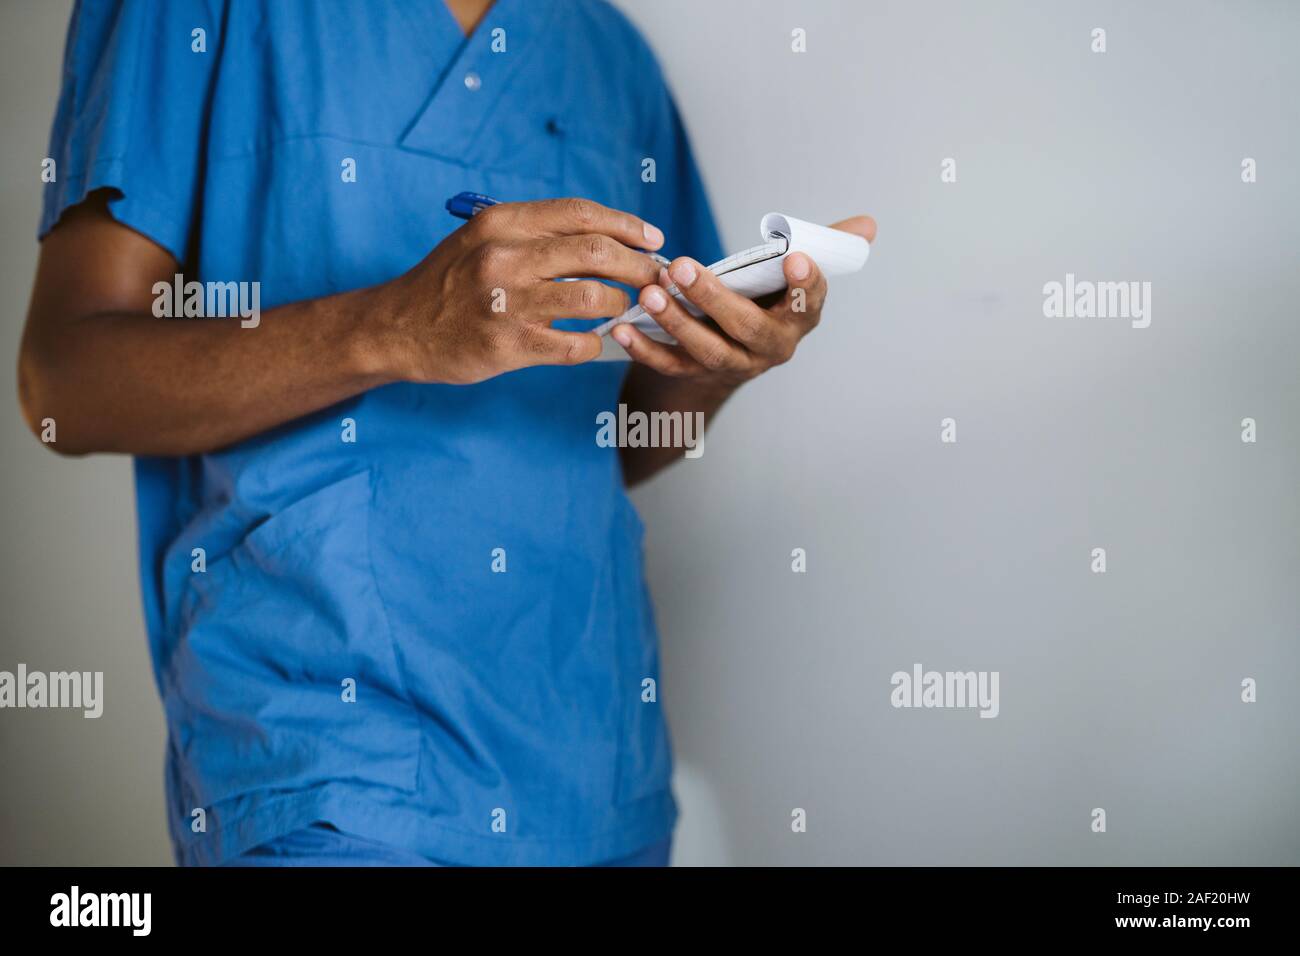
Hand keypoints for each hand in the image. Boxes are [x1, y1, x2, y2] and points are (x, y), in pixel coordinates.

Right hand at [379, 198, 664, 383]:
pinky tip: (591, 341)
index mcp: (502, 222)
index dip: (626, 225)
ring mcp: (507, 302)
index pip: (580, 214)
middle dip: (637, 266)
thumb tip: (605, 237)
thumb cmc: (449, 282)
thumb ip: (535, 232)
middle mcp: (505, 256)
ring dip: (618, 305)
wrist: (398, 328)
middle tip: (653, 278)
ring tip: (620, 309)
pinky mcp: (508, 344)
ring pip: (592, 297)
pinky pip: (574, 345)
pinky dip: (593, 343)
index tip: (652, 239)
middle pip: (596, 252)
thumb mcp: (482, 238)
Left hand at [610, 216, 875, 387]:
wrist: (732, 356)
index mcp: (798, 321)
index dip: (807, 285)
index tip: (797, 259)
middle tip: (682, 267)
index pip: (810, 304)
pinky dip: (646, 349)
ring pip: (707, 350)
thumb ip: (824, 245)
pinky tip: (624, 327)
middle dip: (714, 298)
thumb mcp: (792, 276)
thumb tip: (868, 223)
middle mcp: (769, 348)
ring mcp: (732, 366)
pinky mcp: (696, 375)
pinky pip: (670, 366)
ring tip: (652, 294)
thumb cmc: (764, 301)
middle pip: (747, 327)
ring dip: (677, 323)